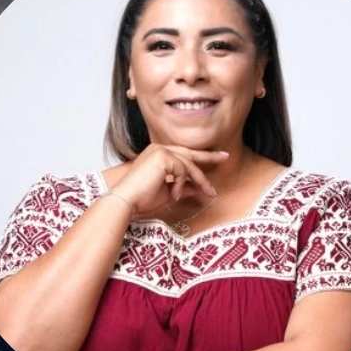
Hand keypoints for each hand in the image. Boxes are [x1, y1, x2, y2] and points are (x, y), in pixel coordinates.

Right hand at [108, 144, 229, 219]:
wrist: (125, 201)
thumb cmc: (140, 199)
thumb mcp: (168, 192)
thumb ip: (183, 187)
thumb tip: (199, 188)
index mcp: (157, 154)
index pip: (183, 154)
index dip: (199, 158)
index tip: (216, 158)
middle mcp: (158, 149)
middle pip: (189, 154)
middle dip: (209, 157)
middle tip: (225, 157)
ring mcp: (160, 151)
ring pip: (189, 164)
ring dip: (199, 180)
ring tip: (208, 192)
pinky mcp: (163, 157)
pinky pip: (182, 170)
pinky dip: (182, 184)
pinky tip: (175, 195)